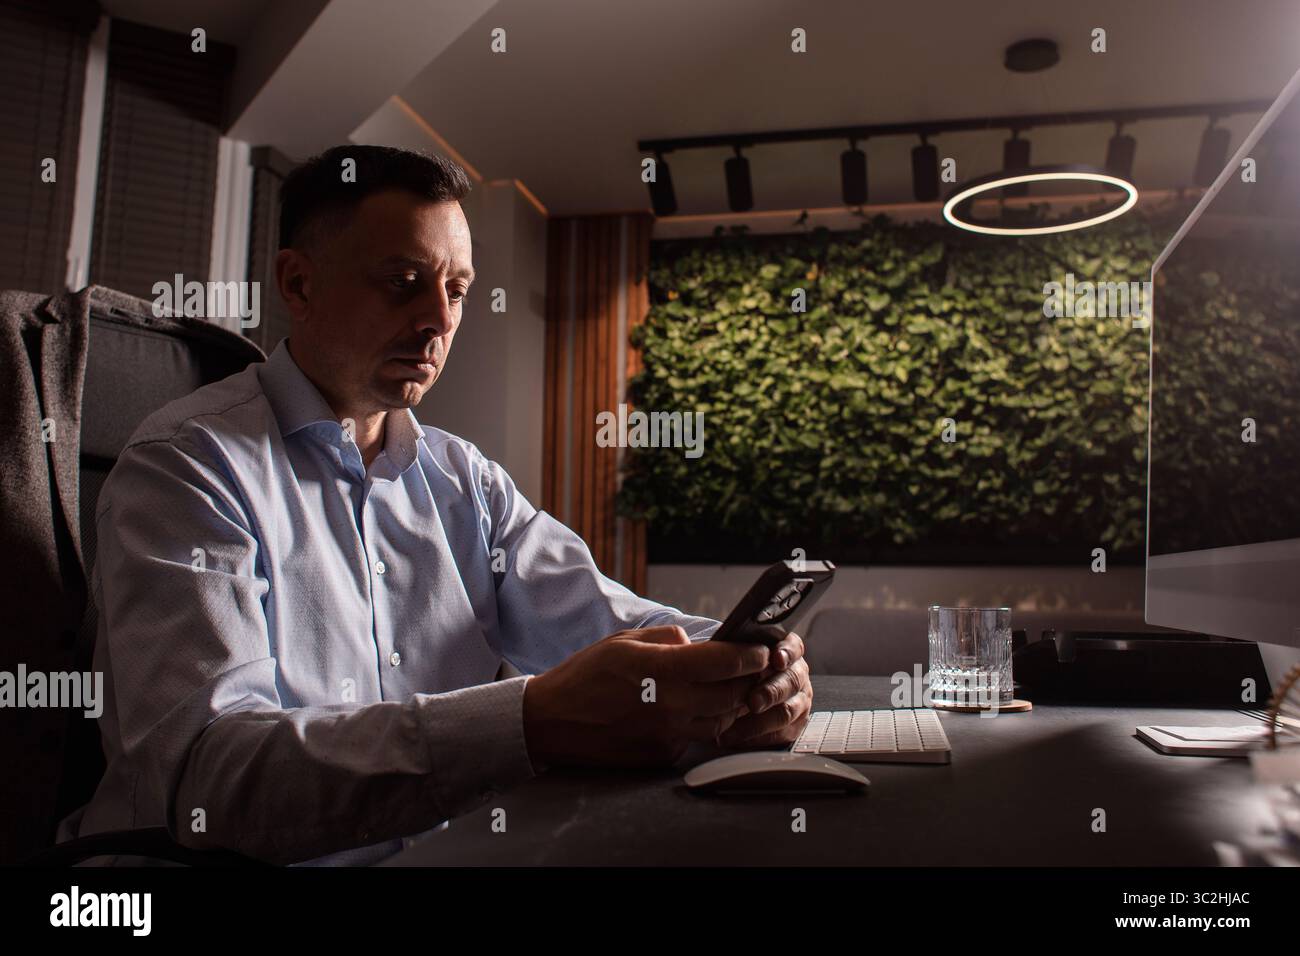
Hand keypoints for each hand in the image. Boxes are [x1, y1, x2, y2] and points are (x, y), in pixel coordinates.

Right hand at [522, 625, 769, 769]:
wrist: (550, 722)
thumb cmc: (585, 675)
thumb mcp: (624, 642)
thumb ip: (667, 639)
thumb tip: (697, 644)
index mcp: (660, 670)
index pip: (726, 662)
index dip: (750, 654)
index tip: (758, 648)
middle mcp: (669, 706)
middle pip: (733, 694)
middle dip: (746, 679)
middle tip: (748, 667)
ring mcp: (667, 735)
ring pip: (721, 720)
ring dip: (729, 704)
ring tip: (719, 688)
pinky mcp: (661, 756)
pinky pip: (697, 738)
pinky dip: (702, 723)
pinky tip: (689, 710)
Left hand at [717, 630, 812, 748]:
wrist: (739, 692)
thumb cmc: (738, 671)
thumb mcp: (738, 655)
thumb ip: (738, 652)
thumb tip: (719, 651)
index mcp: (786, 651)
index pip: (793, 647)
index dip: (786, 653)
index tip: (776, 659)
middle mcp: (797, 674)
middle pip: (791, 681)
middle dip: (771, 692)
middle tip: (753, 702)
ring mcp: (799, 700)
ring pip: (787, 711)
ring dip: (761, 722)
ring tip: (735, 729)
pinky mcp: (795, 724)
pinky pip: (782, 733)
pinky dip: (759, 738)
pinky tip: (738, 738)